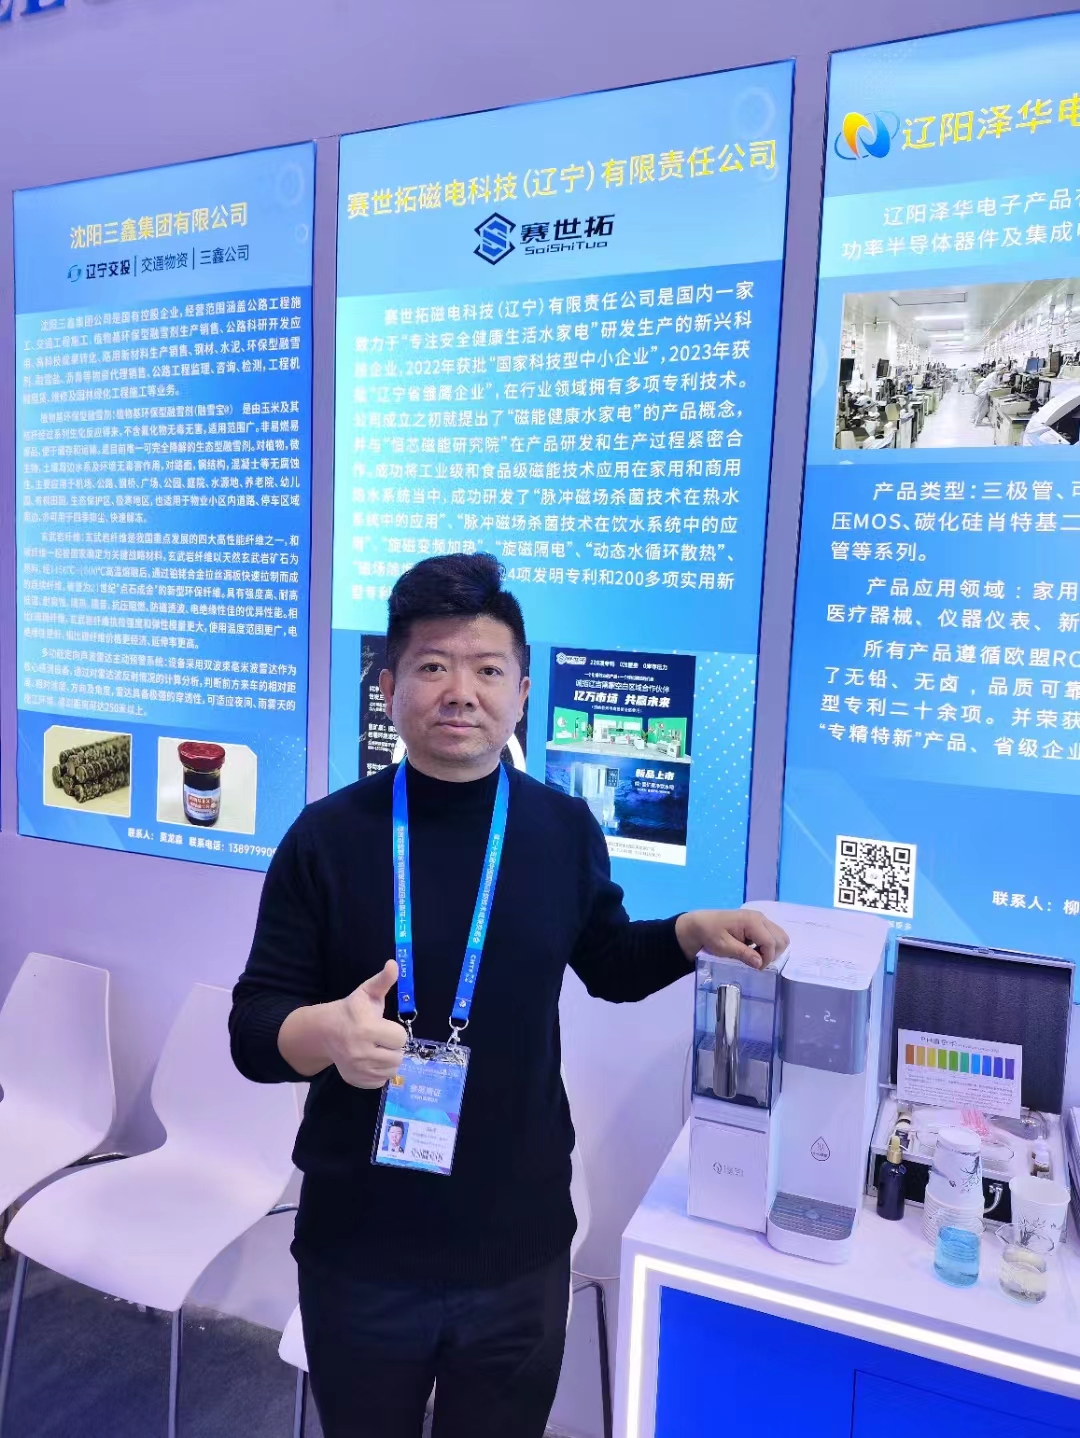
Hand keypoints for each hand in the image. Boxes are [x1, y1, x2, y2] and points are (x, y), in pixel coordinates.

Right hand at [324, 960, 407, 1088]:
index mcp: (366, 1029)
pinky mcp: (355, 1080)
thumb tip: (394, 964)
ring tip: (377, 1048)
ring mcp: (357, 1069)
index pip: (400, 1038)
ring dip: (388, 1060)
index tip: (384, 1025)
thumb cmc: (352, 1010)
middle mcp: (361, 1052)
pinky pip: (380, 1081)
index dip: (395, 1031)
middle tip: (381, 1038)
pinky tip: (371, 1060)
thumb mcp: (366, 992)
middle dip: (393, 1046)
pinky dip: (379, 1072)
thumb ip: (383, 980)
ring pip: (391, 1071)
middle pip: (398, 1057)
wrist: (325, 1031)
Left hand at [675, 909, 788, 970]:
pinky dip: (768, 946)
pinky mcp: (759, 924)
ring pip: (780, 938)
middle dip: (772, 954)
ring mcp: (761, 920)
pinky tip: (754, 950)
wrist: (700, 925)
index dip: (766, 959)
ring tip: (755, 956)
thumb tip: (760, 964)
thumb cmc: (710, 934)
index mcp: (752, 921)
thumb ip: (743, 954)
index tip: (755, 968)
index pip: (771, 943)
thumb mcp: (723, 947)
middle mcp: (760, 918)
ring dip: (772, 950)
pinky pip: (773, 936)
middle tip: (755, 961)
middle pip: (781, 939)